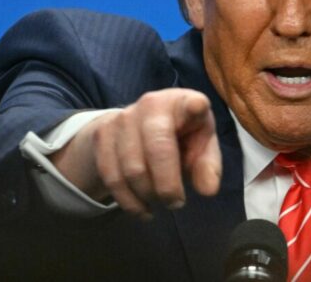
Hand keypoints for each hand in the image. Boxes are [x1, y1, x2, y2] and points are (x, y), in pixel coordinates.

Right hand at [50, 88, 221, 218]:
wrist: (136, 128)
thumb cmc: (181, 138)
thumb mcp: (201, 147)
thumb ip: (208, 166)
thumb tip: (207, 190)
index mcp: (182, 104)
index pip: (190, 102)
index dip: (193, 106)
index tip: (197, 107)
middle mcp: (151, 104)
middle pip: (157, 149)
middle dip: (167, 186)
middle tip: (176, 203)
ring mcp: (123, 117)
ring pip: (132, 169)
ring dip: (148, 195)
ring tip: (159, 203)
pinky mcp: (102, 135)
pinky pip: (112, 178)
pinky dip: (129, 202)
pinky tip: (142, 209)